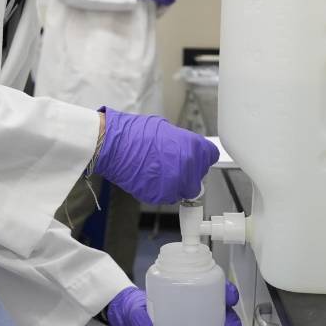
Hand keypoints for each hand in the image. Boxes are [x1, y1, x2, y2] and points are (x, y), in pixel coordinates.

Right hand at [93, 107, 217, 204]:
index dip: (201, 157)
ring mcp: (175, 184)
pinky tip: (148, 177)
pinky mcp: (160, 196)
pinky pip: (166, 196)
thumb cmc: (135, 133)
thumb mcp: (166, 128)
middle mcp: (189, 167)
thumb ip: (182, 142)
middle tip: (171, 166)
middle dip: (188, 174)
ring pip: (182, 190)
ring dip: (174, 184)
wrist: (113, 145)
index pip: (211, 156)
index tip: (195, 160)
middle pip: (198, 178)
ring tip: (157, 171)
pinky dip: (159, 190)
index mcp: (194, 147)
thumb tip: (186, 150)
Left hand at [106, 282, 243, 325]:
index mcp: (190, 296)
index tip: (230, 300)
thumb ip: (139, 316)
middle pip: (224, 316)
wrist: (128, 325)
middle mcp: (200, 314)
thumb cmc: (137, 309)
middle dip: (232, 324)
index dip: (228, 293)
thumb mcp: (136, 309)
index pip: (215, 290)